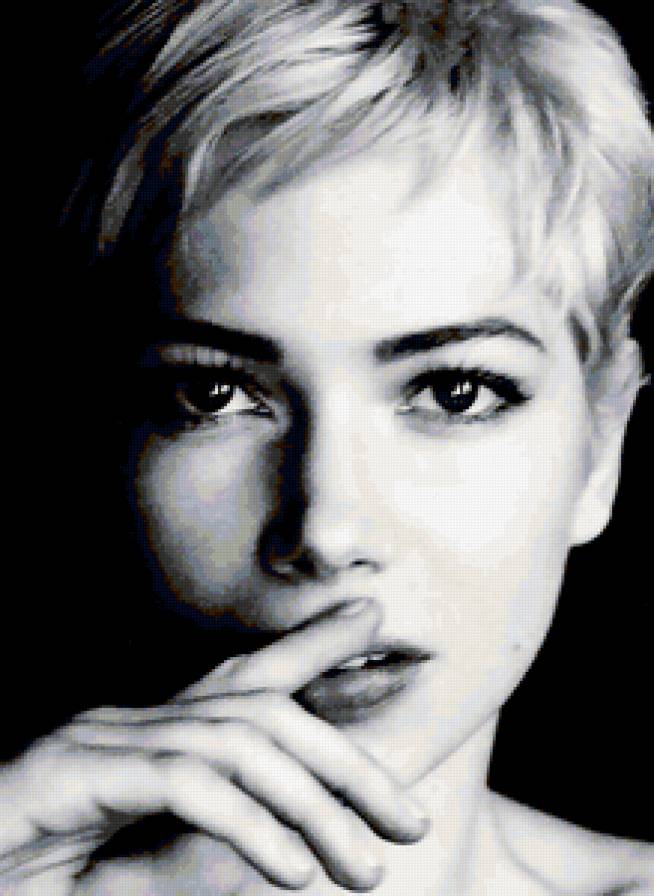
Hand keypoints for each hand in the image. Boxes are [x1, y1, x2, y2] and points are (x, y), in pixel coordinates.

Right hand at [0, 600, 428, 893]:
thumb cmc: (37, 877)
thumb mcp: (137, 867)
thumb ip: (207, 847)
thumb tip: (296, 854)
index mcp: (147, 735)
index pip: (244, 677)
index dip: (311, 644)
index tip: (372, 620)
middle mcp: (127, 722)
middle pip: (261, 712)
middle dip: (346, 764)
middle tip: (410, 823)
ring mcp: (97, 742)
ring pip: (236, 744)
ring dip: (313, 807)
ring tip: (366, 871)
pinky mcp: (70, 776)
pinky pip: (185, 784)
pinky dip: (249, 823)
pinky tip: (293, 871)